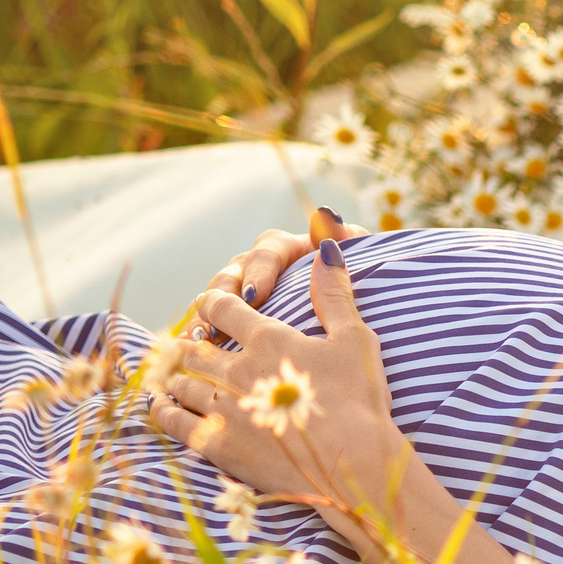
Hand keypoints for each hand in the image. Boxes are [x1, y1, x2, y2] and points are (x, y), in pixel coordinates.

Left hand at [149, 238, 408, 546]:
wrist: (355, 463)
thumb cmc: (362, 399)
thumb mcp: (356, 339)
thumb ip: (334, 293)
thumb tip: (325, 244)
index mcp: (268, 339)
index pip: (222, 307)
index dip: (216, 302)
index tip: (217, 304)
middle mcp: (236, 370)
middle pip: (194, 346)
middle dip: (190, 341)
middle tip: (191, 341)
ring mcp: (222, 408)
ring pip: (179, 382)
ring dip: (174, 375)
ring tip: (173, 374)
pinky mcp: (216, 445)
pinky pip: (173, 422)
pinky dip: (163, 410)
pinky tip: (162, 407)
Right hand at [186, 206, 353, 335]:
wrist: (361, 308)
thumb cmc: (358, 278)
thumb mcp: (359, 256)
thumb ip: (345, 236)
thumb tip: (326, 214)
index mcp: (286, 248)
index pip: (266, 252)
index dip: (258, 273)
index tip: (254, 295)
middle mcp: (259, 266)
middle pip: (233, 273)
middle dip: (225, 295)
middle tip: (222, 317)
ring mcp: (245, 291)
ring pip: (217, 296)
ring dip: (207, 314)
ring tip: (204, 335)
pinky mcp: (238, 317)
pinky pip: (215, 321)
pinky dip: (206, 331)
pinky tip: (200, 349)